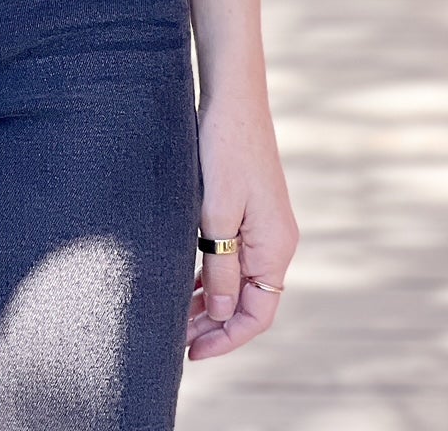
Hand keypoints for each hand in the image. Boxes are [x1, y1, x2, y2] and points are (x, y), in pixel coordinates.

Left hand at [186, 89, 297, 359]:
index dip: (225, 338)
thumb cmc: (223, 148)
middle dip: (213, 325)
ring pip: (238, 280)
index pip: (256, 314)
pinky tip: (183, 280)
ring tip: (172, 316)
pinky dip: (210, 274)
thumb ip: (219, 266)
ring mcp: (264, 225)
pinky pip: (234, 256)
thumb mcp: (216, 213)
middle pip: (248, 301)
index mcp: (274, 247)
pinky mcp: (250, 209)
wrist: (232, 95)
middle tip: (172, 338)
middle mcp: (275, 241)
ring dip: (209, 301)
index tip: (191, 352)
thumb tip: (219, 314)